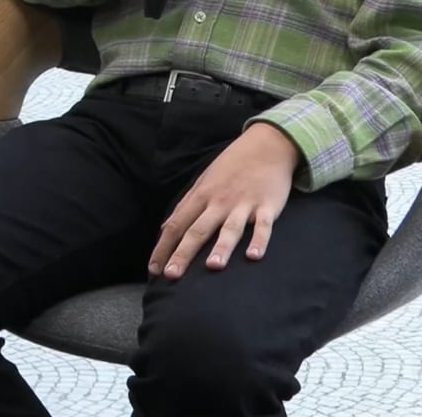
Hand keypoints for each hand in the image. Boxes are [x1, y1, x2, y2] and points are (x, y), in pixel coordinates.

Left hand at [149, 123, 299, 278]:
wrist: (266, 146)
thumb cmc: (231, 167)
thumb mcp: (204, 182)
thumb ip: (187, 206)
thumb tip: (166, 229)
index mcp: (201, 196)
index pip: (177, 225)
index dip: (164, 247)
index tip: (154, 270)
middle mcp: (219, 202)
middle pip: (198, 230)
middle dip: (183, 253)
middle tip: (171, 275)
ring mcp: (243, 204)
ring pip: (230, 229)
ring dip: (221, 247)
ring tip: (212, 266)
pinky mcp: (267, 206)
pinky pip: (263, 226)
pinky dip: (259, 241)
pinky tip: (253, 256)